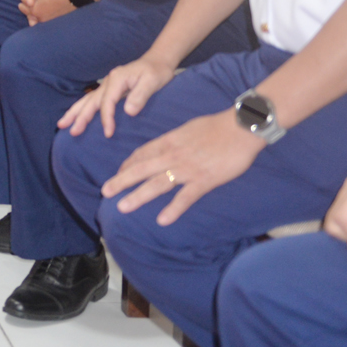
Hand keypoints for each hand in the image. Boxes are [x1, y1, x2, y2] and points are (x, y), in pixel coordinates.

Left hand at [20, 0, 72, 24]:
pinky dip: (42, 15)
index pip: (24, 7)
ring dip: (34, 13)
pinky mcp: (56, 20)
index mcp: (35, 11)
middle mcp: (41, 18)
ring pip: (38, 17)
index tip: (20, 2)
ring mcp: (49, 20)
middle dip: (27, 9)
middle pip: (30, 14)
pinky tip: (44, 10)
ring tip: (33, 8)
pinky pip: (45, 18)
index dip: (22, 2)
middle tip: (22, 6)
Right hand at [59, 54, 175, 137]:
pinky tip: (76, 116)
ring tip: (62, 124)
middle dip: (80, 117)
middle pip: (91, 101)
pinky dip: (82, 108)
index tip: (108, 133)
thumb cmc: (156, 72)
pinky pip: (92, 100)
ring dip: (75, 112)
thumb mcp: (152, 82)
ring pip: (87, 100)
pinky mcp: (109, 89)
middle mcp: (108, 81)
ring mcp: (107, 85)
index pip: (107, 102)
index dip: (106, 118)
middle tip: (71, 131)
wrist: (157, 61)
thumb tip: (128, 112)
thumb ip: (140, 96)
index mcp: (116, 79)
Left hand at [99, 108, 263, 224]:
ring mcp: (187, 169)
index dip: (127, 165)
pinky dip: (173, 209)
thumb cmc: (217, 126)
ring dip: (138, 196)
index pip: (141, 154)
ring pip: (156, 184)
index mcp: (169, 141)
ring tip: (122, 207)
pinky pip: (185, 197)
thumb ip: (174, 141)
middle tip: (105, 192)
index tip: (118, 174)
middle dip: (121, 181)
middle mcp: (173, 155)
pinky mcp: (204, 180)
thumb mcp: (188, 129)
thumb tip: (166, 147)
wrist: (241, 127)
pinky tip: (162, 220)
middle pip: (141, 169)